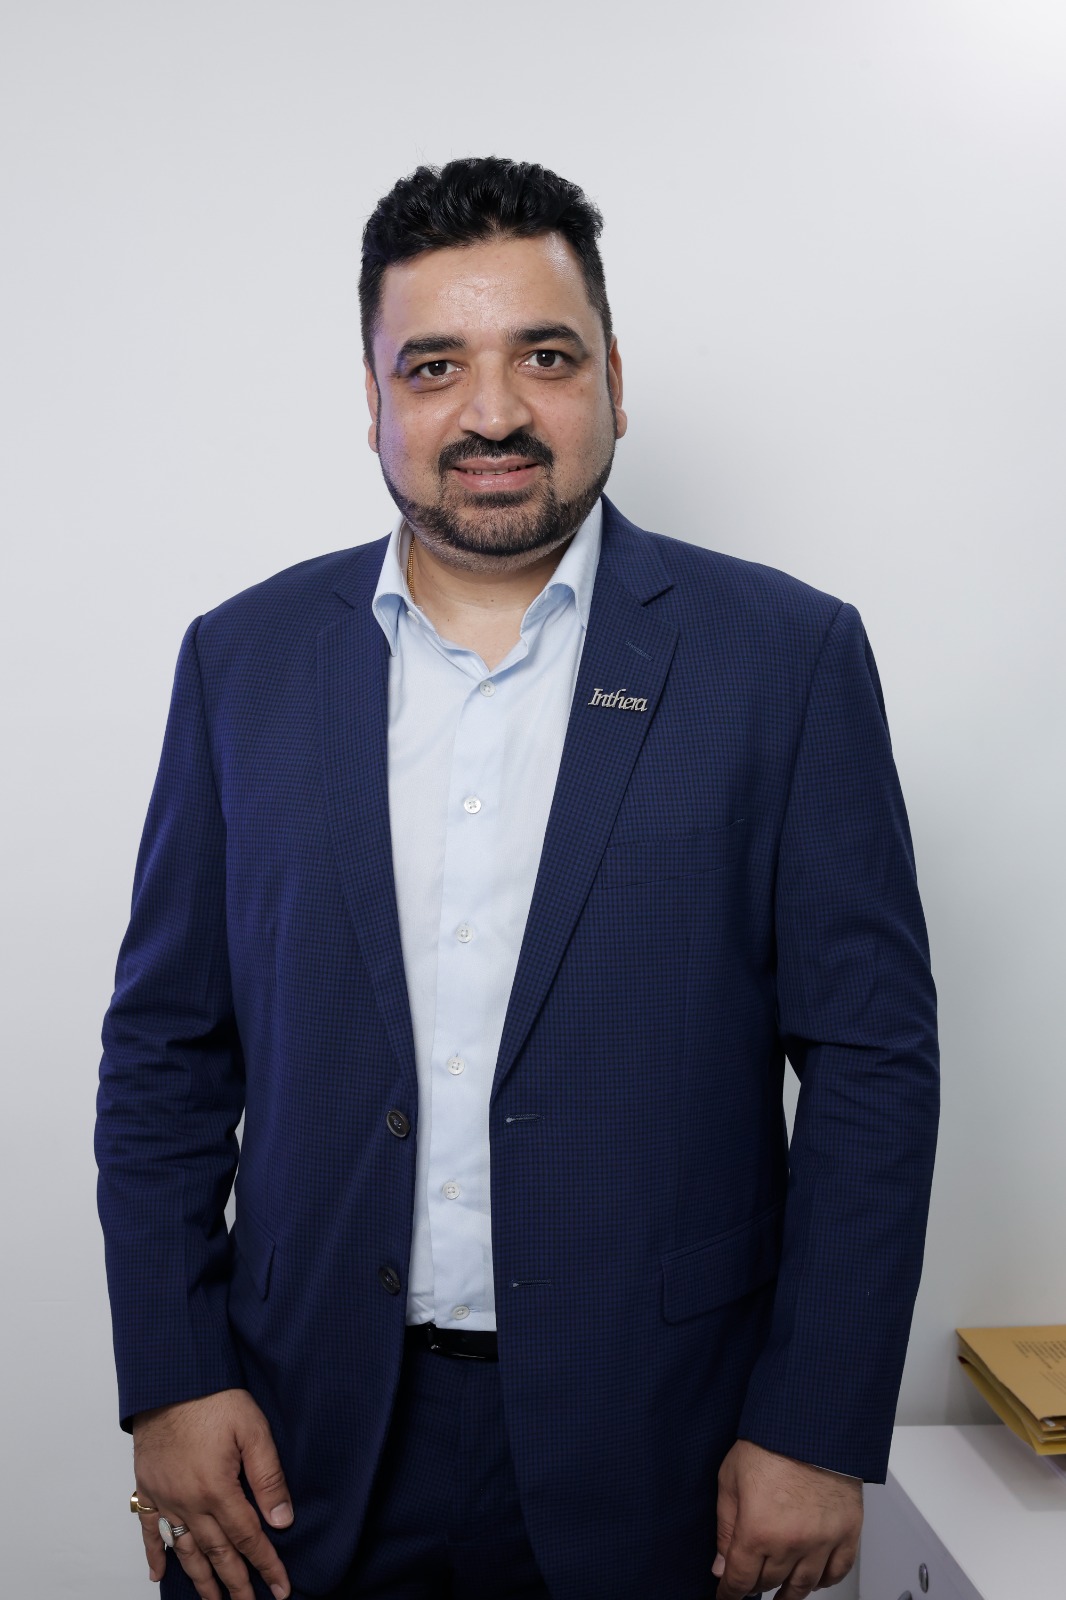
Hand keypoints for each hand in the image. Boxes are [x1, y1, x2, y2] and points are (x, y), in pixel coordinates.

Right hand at [132, 1387, 293, 1599]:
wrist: (169, 1379)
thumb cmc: (214, 1399)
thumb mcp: (253, 1430)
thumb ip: (268, 1477)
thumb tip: (282, 1521)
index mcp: (218, 1490)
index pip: (248, 1538)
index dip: (266, 1565)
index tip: (281, 1589)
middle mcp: (189, 1502)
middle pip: (217, 1552)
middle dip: (236, 1584)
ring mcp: (165, 1498)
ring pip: (185, 1550)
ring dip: (201, 1580)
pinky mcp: (147, 1488)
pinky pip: (148, 1530)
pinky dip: (154, 1555)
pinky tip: (160, 1576)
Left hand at [713, 1439, 861, 1598]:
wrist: (810, 1421)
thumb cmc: (769, 1442)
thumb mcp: (730, 1479)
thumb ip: (725, 1527)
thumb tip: (721, 1566)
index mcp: (758, 1530)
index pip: (739, 1579)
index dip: (729, 1592)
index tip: (726, 1595)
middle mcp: (791, 1543)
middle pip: (770, 1583)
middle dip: (756, 1585)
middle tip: (750, 1581)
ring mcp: (823, 1541)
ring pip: (804, 1585)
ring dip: (790, 1593)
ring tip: (782, 1594)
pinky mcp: (847, 1532)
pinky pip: (838, 1571)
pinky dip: (825, 1580)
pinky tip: (814, 1578)